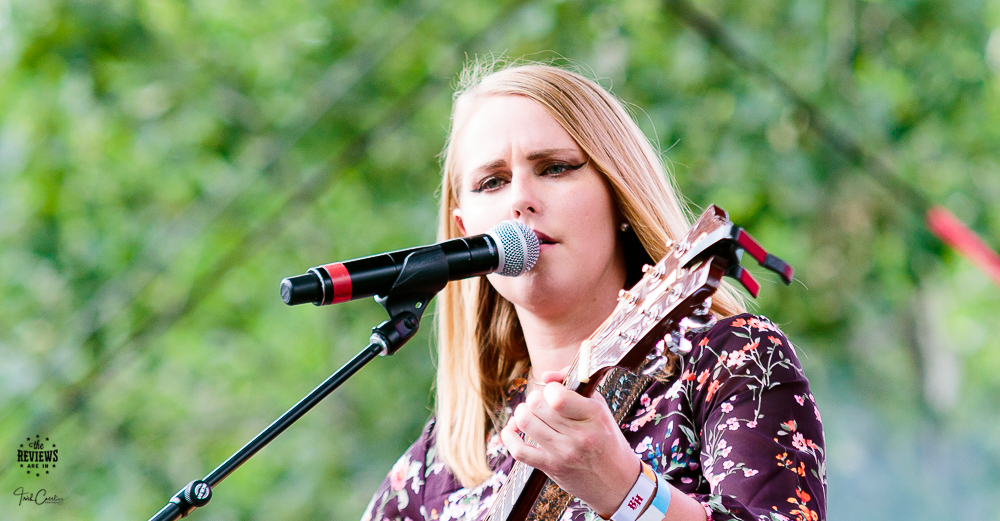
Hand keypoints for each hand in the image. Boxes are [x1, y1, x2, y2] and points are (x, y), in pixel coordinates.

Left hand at [499, 369, 639, 516]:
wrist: (617, 482)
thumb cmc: (606, 438)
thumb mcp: (600, 407)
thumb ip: (574, 384)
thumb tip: (546, 376)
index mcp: (594, 416)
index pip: (557, 396)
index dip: (549, 389)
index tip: (554, 393)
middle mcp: (579, 435)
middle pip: (536, 405)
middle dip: (535, 399)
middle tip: (542, 404)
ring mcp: (563, 453)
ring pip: (525, 422)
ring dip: (521, 413)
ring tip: (529, 414)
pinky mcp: (551, 467)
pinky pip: (519, 450)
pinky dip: (509, 436)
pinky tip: (513, 429)